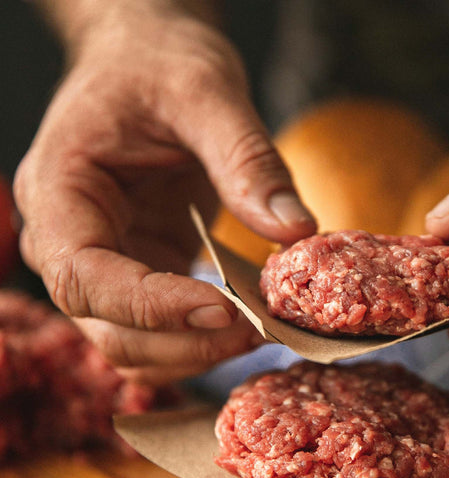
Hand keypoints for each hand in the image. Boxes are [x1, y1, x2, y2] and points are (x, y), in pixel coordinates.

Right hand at [14, 0, 315, 383]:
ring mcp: (106, 263)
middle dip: (185, 342)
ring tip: (260, 329)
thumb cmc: (159, 63)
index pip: (85, 276)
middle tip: (259, 329)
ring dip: (196, 352)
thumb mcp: (206, 92)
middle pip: (108, 327)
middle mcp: (69, 239)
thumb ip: (248, 161)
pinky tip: (246, 322)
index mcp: (59, 191)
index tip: (224, 309)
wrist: (147, 62)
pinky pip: (161, 331)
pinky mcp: (141, 271)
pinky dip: (201, 341)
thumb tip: (297, 231)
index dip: (151, 306)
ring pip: (133, 344)